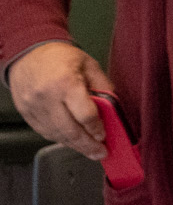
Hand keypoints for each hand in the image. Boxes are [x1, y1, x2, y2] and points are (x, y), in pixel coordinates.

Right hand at [5, 41, 114, 160]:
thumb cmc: (59, 57)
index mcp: (65, 83)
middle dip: (88, 145)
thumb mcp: (89, 65)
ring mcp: (33, 106)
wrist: (28, 51)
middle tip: (100, 152)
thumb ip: (104, 87)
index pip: (85, 116)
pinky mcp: (25, 112)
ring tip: (88, 150)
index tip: (104, 136)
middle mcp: (47, 96)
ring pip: (56, 134)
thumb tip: (114, 109)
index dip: (96, 129)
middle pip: (70, 131)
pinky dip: (59, 138)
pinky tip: (71, 140)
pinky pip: (44, 132)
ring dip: (74, 145)